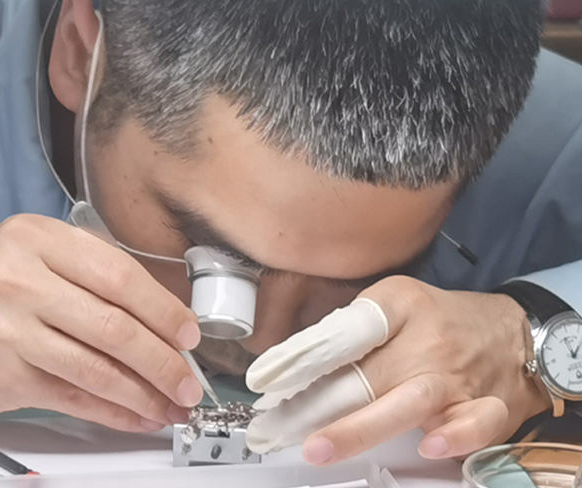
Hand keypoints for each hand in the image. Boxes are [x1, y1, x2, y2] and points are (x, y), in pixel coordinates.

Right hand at [0, 214, 202, 431]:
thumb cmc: (9, 277)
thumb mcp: (49, 254)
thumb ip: (102, 276)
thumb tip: (169, 323)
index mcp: (41, 240)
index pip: (121, 277)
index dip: (163, 310)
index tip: (190, 335)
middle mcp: (21, 282)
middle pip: (114, 328)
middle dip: (163, 363)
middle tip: (189, 385)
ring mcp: (8, 330)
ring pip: (96, 370)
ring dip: (144, 395)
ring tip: (173, 407)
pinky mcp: (1, 374)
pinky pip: (70, 398)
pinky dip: (112, 412)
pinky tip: (139, 417)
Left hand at [246, 276, 550, 464]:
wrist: (514, 331)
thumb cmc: (442, 318)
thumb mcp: (397, 302)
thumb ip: (355, 326)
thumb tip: (302, 359)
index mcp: (401, 304)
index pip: (346, 331)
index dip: (304, 356)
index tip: (267, 380)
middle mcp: (427, 340)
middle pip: (365, 373)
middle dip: (313, 405)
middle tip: (271, 427)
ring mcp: (458, 375)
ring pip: (406, 401)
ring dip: (360, 427)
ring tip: (317, 447)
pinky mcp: (488, 405)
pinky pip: (473, 423)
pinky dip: (453, 436)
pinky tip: (429, 445)